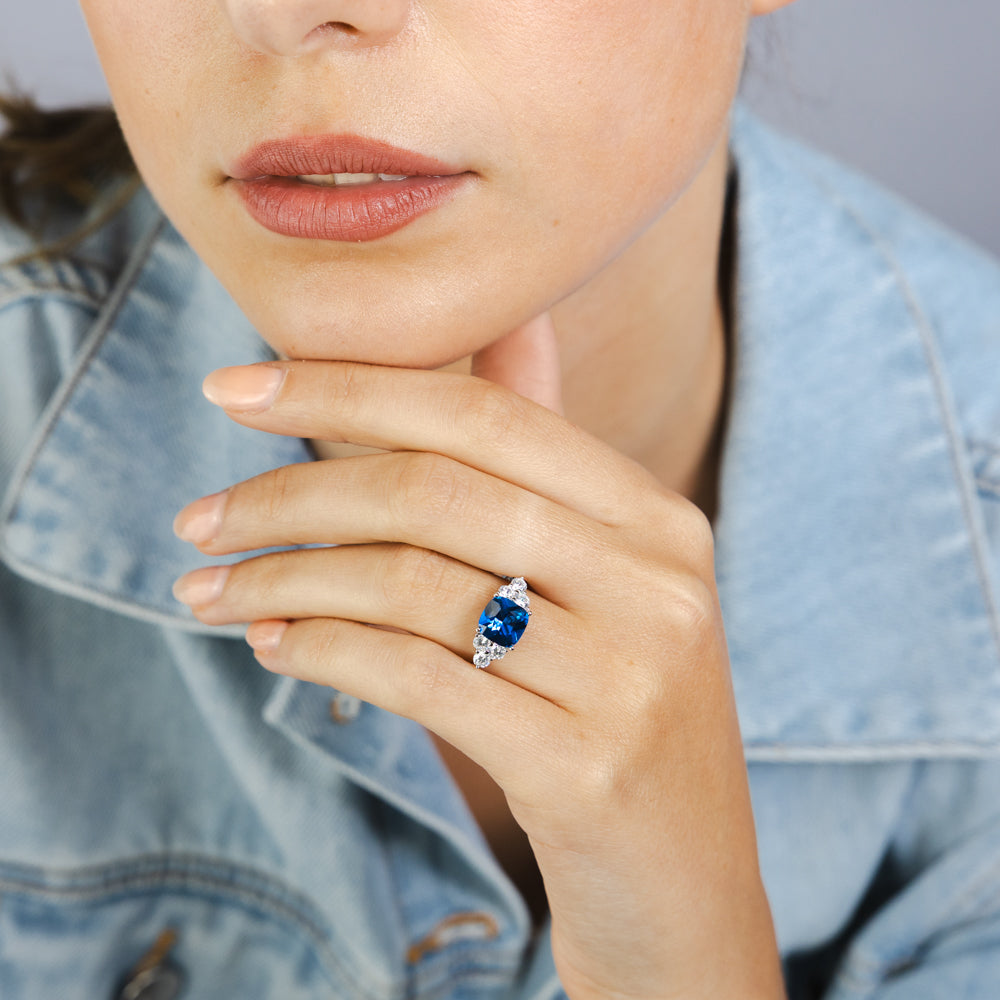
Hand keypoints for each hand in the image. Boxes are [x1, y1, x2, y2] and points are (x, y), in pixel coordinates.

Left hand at [172, 314, 784, 999]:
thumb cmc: (614, 713)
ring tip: (209, 590)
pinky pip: (416, 678)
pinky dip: (323, 651)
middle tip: (199, 518)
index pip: (485, 416)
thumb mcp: (602, 583)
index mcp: (656, 519)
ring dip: (285, 580)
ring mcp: (628, 676)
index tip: (236, 390)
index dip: (349, 389)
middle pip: (436, 492)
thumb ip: (544, 462)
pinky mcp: (583, 766)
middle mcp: (655, 582)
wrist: (681, 884)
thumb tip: (510, 323)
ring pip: (412, 584)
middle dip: (291, 494)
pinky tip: (271, 644)